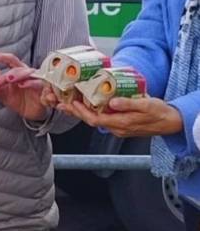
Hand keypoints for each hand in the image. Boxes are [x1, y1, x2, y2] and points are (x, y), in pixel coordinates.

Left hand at [0, 52, 48, 121]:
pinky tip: (22, 85)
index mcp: (16, 72)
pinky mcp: (42, 88)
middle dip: (4, 75)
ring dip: (17, 75)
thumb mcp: (2, 96)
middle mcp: (26, 73)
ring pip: (27, 73)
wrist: (31, 113)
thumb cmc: (18, 100)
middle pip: (16, 68)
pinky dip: (30, 83)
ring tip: (9, 79)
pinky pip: (37, 83)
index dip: (1, 57)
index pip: (10, 60)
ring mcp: (35, 79)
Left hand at [57, 95, 182, 138]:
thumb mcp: (147, 106)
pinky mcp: (119, 124)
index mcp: (121, 123)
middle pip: (90, 121)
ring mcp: (117, 127)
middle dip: (75, 112)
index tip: (73, 103)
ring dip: (80, 112)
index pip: (96, 119)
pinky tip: (84, 105)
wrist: (170, 122)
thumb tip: (113, 103)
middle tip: (61, 104)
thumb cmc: (160, 113)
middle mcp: (116, 128)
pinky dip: (90, 112)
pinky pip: (101, 119)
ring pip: (94, 120)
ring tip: (67, 104)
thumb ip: (129, 104)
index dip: (82, 112)